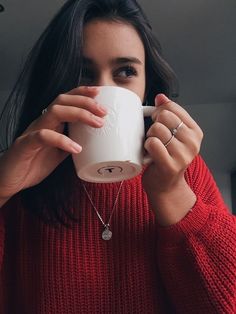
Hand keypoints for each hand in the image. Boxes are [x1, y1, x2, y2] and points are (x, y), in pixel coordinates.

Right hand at [0, 86, 106, 204]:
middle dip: (85, 101)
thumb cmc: (32, 165)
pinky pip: (44, 136)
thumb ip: (70, 144)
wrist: (9, 180)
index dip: (82, 93)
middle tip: (104, 111)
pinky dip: (62, 140)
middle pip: (62, 101)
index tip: (100, 93)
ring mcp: (32, 132)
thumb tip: (89, 142)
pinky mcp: (25, 145)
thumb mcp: (58, 154)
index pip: (65, 101)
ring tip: (97, 124)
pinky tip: (77, 148)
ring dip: (79, 114)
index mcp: (49, 123)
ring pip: (55, 112)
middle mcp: (41, 123)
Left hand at [142, 94, 202, 224]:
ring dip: (149, 137)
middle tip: (154, 136)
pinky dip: (146, 147)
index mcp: (195, 132)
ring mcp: (183, 155)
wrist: (165, 185)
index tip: (157, 120)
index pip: (173, 107)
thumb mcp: (173, 135)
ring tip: (153, 146)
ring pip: (156, 129)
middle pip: (164, 116)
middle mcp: (193, 142)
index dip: (159, 111)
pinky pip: (152, 143)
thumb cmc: (166, 158)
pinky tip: (150, 154)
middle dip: (153, 124)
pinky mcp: (171, 165)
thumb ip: (169, 115)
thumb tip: (161, 97)